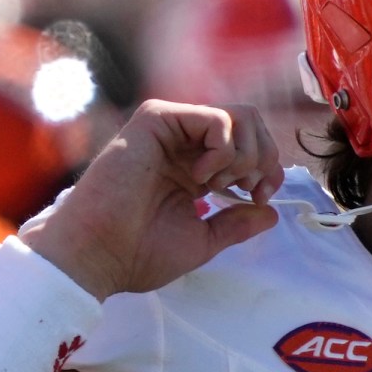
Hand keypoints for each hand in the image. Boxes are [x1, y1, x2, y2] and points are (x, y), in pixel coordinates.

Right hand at [21, 101, 286, 300]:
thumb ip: (237, 223)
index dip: (269, 168)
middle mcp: (184, 145)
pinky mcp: (156, 120)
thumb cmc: (139, 252)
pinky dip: (223, 150)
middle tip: (247, 191)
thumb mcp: (204, 239)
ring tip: (218, 185)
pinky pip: (216, 118)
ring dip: (244, 155)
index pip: (250, 146)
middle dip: (263, 157)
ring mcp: (170, 130)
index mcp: (194, 168)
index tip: (260, 198)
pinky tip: (201, 178)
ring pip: (239, 116)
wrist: (99, 254)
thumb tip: (272, 212)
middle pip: (251, 123)